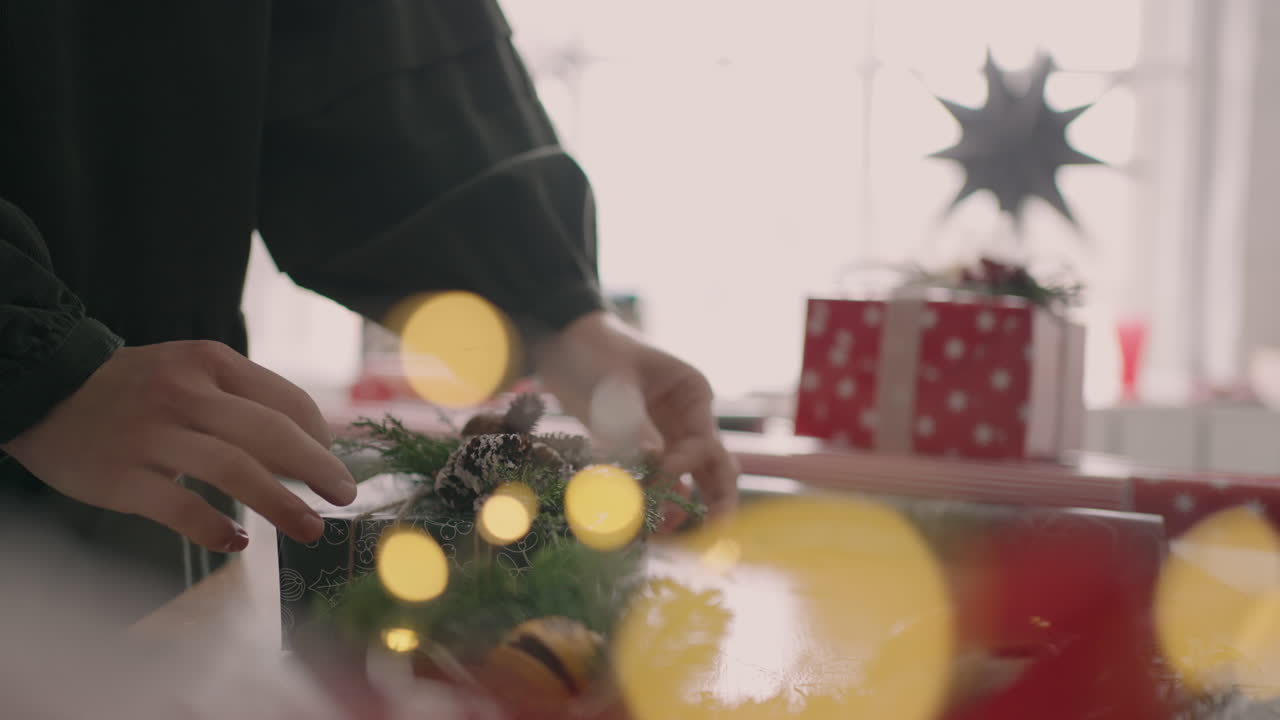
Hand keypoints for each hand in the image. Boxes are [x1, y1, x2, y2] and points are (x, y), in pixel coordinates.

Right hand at [0, 340, 355, 551]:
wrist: (44, 388)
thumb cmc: (137, 387)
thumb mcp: (192, 370)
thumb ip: (244, 399)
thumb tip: (308, 447)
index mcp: (210, 362)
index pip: (285, 400)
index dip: (320, 437)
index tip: (333, 465)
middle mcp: (185, 393)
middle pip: (270, 434)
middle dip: (317, 468)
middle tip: (345, 496)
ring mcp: (151, 435)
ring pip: (234, 470)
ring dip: (281, 504)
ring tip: (310, 528)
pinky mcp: (120, 477)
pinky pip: (180, 507)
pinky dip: (215, 529)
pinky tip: (238, 543)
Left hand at [533, 312, 738, 515]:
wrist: (561, 339)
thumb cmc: (595, 348)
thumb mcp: (616, 384)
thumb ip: (635, 427)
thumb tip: (654, 469)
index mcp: (693, 394)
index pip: (702, 443)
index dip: (683, 467)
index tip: (657, 478)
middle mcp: (687, 420)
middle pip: (714, 468)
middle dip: (716, 501)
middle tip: (711, 534)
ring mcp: (664, 437)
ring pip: (687, 482)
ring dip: (680, 508)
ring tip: (661, 532)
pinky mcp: (636, 451)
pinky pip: (652, 483)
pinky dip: (648, 503)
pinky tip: (637, 524)